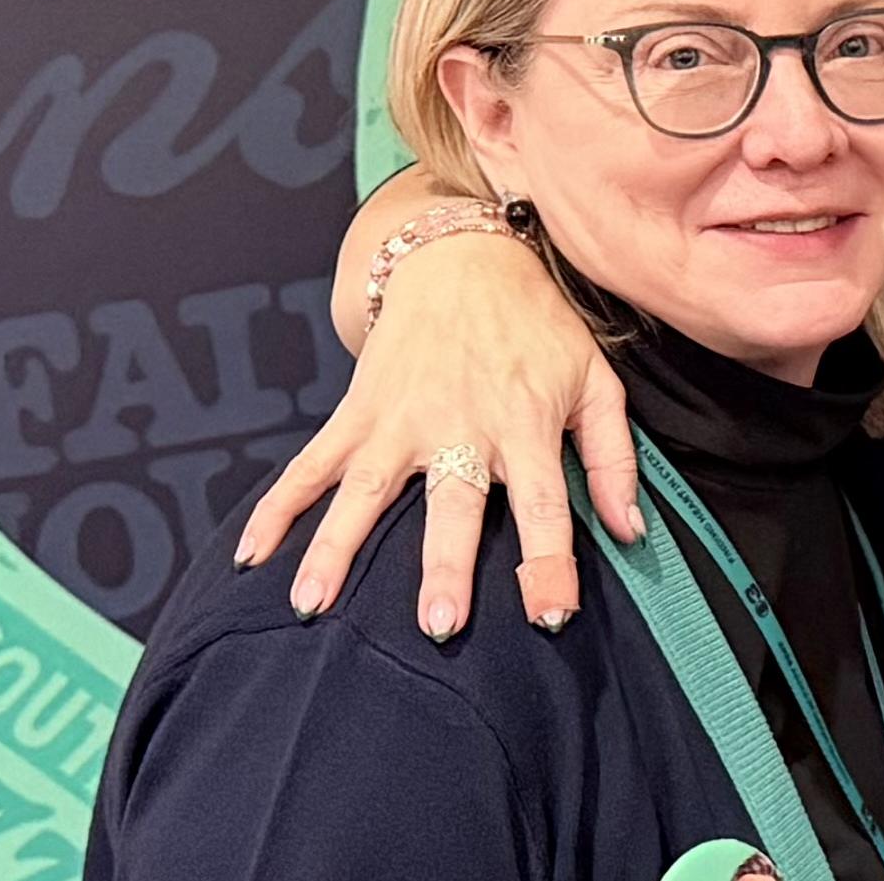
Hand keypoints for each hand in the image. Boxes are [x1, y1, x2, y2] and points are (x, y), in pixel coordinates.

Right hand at [237, 225, 637, 636]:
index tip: (551, 616)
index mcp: (525, 424)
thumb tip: (631, 532)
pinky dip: (277, 507)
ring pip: (364, 491)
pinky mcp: (357, 412)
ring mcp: (399, 421)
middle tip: (437, 625)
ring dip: (337, 548)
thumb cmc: (537, 327)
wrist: (463, 257)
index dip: (550, 562)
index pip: (545, 503)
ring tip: (311, 605)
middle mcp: (460, 426)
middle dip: (445, 565)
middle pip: (453, 504)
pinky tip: (252, 555)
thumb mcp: (596, 379)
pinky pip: (310, 465)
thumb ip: (613, 458)